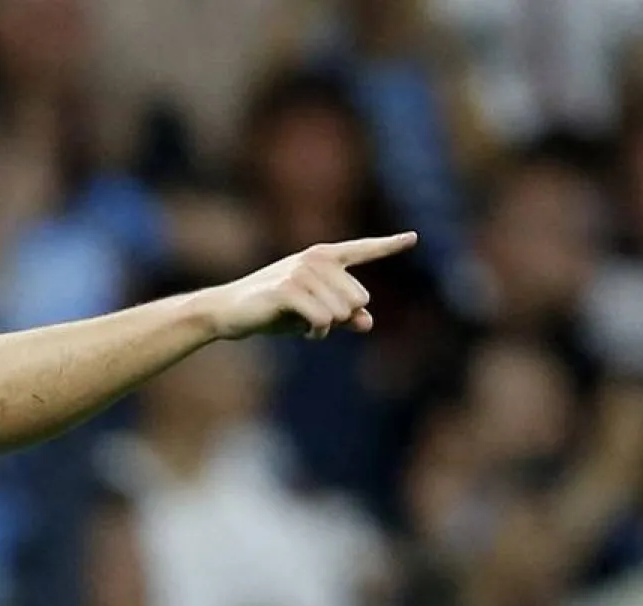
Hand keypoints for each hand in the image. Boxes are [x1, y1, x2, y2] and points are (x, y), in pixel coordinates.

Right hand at [203, 232, 417, 340]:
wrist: (228, 311)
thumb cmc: (271, 310)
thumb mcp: (313, 312)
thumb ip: (344, 315)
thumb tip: (368, 321)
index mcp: (324, 257)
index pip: (364, 250)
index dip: (390, 245)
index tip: (414, 238)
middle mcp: (316, 259)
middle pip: (358, 298)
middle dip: (340, 318)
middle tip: (313, 319)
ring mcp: (302, 271)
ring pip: (342, 312)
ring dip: (325, 327)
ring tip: (303, 324)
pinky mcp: (288, 289)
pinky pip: (323, 319)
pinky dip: (317, 332)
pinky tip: (303, 331)